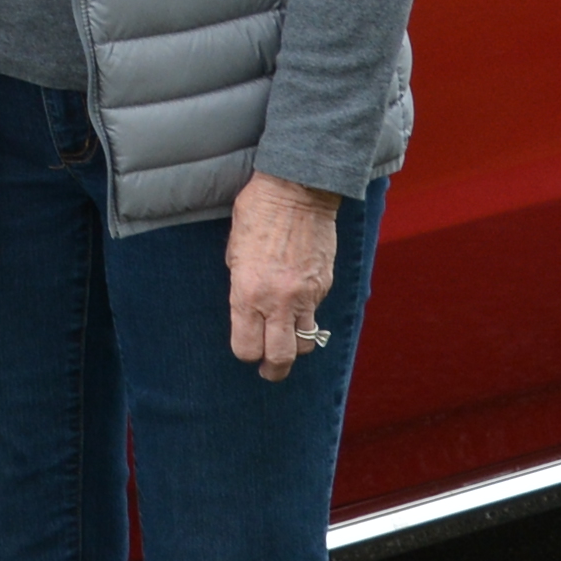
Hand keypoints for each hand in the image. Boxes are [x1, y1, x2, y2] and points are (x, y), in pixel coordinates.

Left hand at [227, 175, 346, 378]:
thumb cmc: (258, 212)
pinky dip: (309, 315)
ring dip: (296, 347)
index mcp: (248, 293)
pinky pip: (317, 313)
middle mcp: (278, 300)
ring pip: (307, 343)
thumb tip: (248, 305)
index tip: (246, 351)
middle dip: (274, 370)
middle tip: (270, 372)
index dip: (246, 353)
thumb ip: (241, 284)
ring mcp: (306, 295)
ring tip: (289, 343)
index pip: (247, 347)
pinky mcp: (325, 284)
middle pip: (280, 357)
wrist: (298, 188)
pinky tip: (300, 303)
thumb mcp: (235, 250)